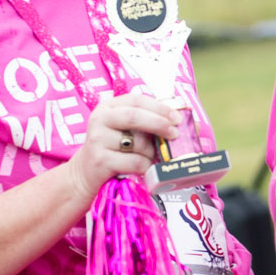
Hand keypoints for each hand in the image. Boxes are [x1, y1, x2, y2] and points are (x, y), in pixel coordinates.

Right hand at [65, 93, 179, 195]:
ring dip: (152, 152)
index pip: (137, 100)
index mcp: (109, 107)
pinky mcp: (99, 160)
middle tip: (175, 133)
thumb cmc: (114, 150)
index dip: (159, 107)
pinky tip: (144, 168)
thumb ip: (150, 124)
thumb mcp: (127, 132)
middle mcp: (100, 119)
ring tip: (152, 157)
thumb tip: (191, 124)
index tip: (177, 117)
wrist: (84, 174)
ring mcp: (97, 139)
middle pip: (134, 116)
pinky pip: (133, 162)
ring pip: (137, 143)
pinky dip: (145, 166)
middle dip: (159, 123)